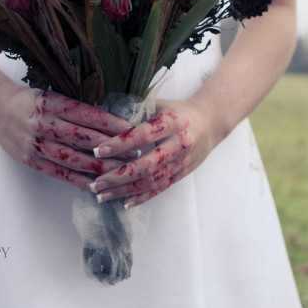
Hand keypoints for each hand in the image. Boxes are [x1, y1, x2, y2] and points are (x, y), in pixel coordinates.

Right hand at [0, 83, 132, 189]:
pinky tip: (95, 184)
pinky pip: (58, 172)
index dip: (110, 123)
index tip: (131, 129)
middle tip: (135, 153)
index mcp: (51, 103)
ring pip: (73, 159)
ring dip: (99, 166)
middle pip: (83, 138)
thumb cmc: (29, 99)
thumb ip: (75, 107)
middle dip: (112, 147)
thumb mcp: (52, 94)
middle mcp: (43, 123)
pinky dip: (77, 180)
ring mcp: (35, 144)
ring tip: (120, 171)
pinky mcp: (29, 160)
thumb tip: (110, 120)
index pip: (86, 114)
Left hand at [89, 99, 224, 207]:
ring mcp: (181, 162)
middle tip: (95, 183)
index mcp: (171, 123)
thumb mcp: (159, 104)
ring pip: (152, 181)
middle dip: (118, 176)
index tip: (98, 151)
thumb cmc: (178, 111)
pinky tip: (125, 203)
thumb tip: (102, 113)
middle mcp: (178, 144)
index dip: (120, 144)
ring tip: (102, 196)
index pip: (142, 136)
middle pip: (146, 165)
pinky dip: (143, 197)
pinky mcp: (182, 173)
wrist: (211, 122)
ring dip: (125, 191)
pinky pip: (161, 188)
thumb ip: (135, 110)